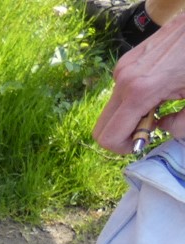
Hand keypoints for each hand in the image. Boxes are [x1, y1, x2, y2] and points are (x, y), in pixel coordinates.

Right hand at [93, 13, 184, 152]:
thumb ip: (182, 124)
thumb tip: (162, 129)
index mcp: (139, 93)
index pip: (108, 136)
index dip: (122, 148)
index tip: (142, 142)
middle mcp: (123, 81)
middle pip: (101, 127)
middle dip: (121, 134)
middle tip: (149, 127)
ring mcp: (121, 69)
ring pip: (110, 109)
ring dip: (128, 115)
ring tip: (156, 104)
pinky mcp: (125, 61)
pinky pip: (118, 92)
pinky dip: (131, 100)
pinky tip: (154, 90)